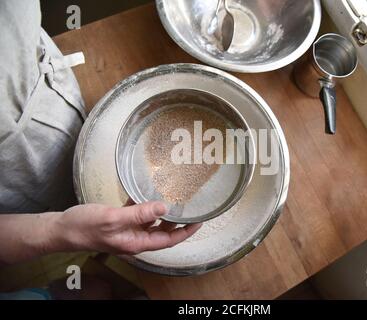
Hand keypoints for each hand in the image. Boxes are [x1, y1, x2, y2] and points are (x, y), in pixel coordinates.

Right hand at [54, 202, 201, 254]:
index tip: (200, 221)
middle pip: (163, 232)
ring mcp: (127, 231)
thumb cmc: (84, 227)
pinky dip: (144, 205)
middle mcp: (135, 239)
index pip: (168, 240)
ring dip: (162, 212)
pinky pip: (138, 214)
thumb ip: (139, 213)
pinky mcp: (119, 223)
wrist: (61, 229)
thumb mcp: (113, 218)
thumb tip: (164, 208)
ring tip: (174, 197)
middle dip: (178, 222)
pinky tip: (147, 193)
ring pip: (151, 222)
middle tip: (190, 207)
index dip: (185, 232)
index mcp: (136, 243)